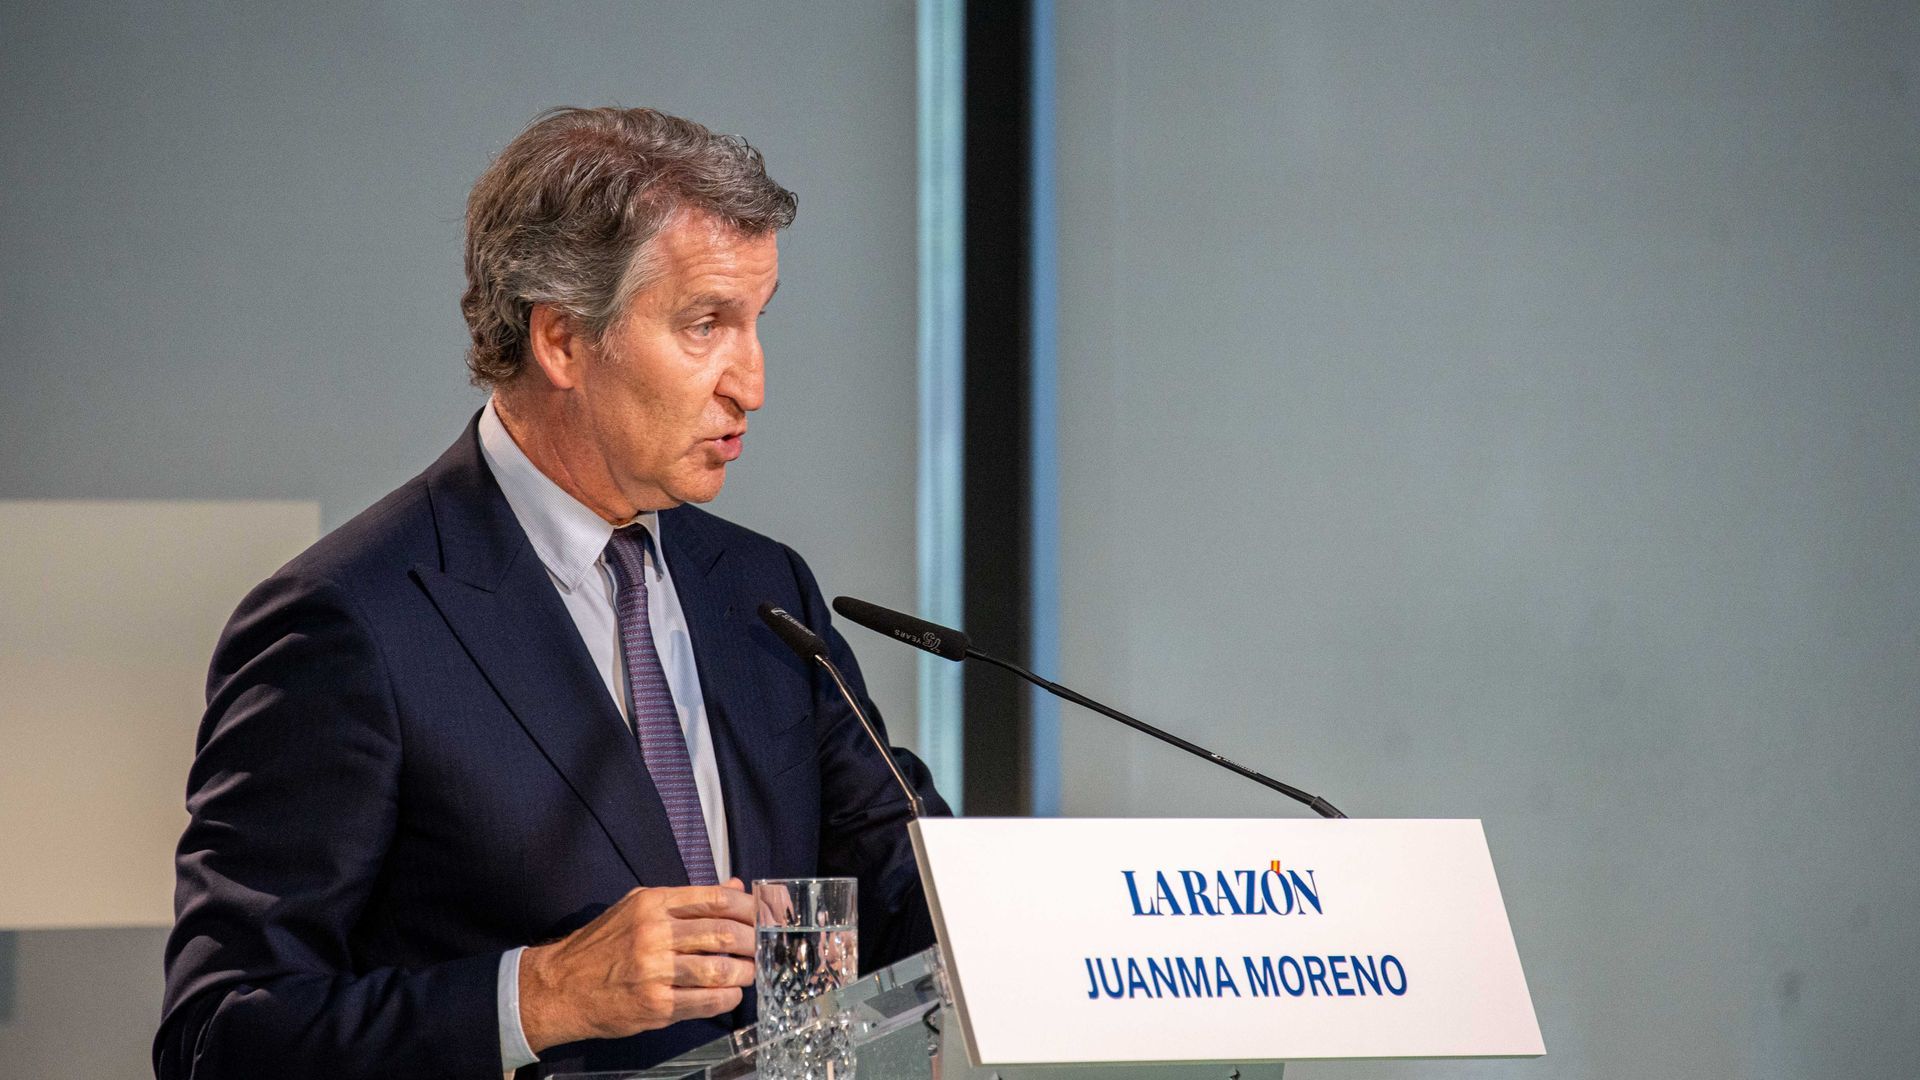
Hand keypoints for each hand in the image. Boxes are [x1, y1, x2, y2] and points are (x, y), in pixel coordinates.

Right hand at [517, 878, 755, 1053]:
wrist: (561, 986)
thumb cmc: (603, 945)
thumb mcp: (639, 907)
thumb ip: (687, 899)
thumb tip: (734, 886)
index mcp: (653, 903)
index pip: (715, 899)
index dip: (748, 907)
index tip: (763, 915)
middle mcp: (654, 933)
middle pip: (723, 933)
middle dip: (753, 941)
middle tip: (762, 947)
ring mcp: (654, 971)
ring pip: (719, 969)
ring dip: (744, 972)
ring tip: (749, 972)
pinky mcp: (655, 1005)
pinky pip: (705, 1002)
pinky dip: (726, 999)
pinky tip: (730, 996)